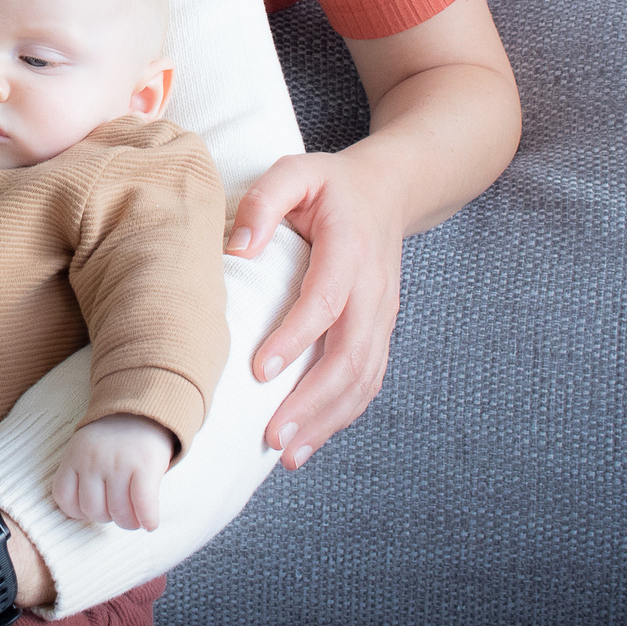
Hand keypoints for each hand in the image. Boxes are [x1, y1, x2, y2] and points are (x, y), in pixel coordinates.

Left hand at [50, 413, 171, 529]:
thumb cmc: (114, 439)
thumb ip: (80, 475)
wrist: (145, 410)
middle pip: (93, 510)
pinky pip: (143, 505)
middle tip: (118, 510)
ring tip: (134, 517)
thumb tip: (84, 515)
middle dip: (107, 517)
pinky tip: (150, 523)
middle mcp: (93, 460)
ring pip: (118, 513)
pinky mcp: (144, 466)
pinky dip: (148, 520)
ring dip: (128, 522)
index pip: (64, 498)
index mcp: (74, 456)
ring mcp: (119, 463)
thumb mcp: (85, 447)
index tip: (92, 510)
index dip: (78, 511)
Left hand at [228, 148, 405, 470]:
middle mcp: (374, 291)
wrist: (389, 192)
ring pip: (363, 379)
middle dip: (312, 402)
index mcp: (350, 250)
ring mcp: (382, 317)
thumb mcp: (295, 171)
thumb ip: (264, 201)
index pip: (326, 302)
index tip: (260, 371)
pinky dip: (341, 416)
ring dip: (327, 420)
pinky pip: (367, 382)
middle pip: (351, 356)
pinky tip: (309, 442)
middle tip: (271, 436)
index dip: (296, 339)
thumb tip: (237, 248)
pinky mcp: (379, 333)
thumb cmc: (330, 186)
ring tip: (287, 453)